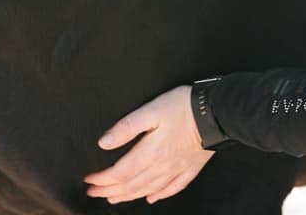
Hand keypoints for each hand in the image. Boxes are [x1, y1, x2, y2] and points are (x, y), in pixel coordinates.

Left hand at [83, 84, 213, 203]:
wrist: (217, 113)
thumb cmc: (183, 108)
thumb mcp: (150, 111)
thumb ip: (126, 127)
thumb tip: (104, 142)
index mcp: (150, 153)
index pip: (120, 172)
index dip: (102, 179)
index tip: (88, 180)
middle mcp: (161, 166)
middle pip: (131, 185)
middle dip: (109, 190)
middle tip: (93, 193)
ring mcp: (176, 169)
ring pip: (148, 189)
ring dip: (128, 195)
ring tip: (114, 198)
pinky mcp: (189, 168)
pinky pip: (172, 188)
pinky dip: (159, 195)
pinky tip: (151, 198)